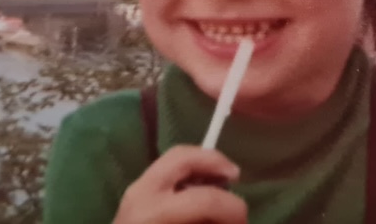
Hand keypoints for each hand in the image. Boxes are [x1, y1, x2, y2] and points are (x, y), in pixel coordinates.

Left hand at [114, 145, 246, 223]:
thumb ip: (205, 222)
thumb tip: (231, 220)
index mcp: (154, 214)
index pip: (204, 200)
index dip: (232, 209)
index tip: (243, 221)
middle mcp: (142, 195)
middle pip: (182, 158)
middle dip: (213, 162)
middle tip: (234, 176)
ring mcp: (134, 192)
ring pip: (173, 160)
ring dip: (200, 167)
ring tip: (220, 182)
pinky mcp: (133, 197)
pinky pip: (166, 173)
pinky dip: (187, 177)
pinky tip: (199, 192)